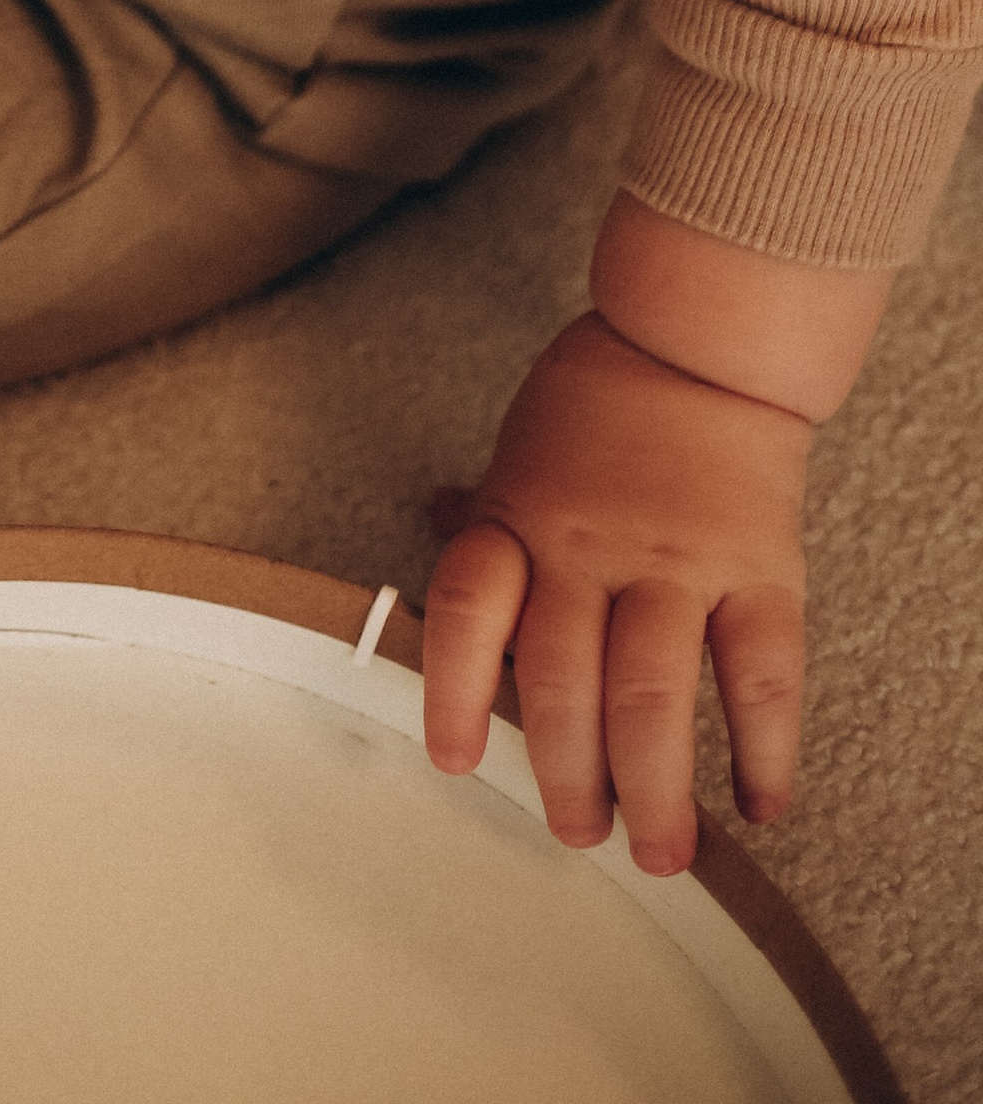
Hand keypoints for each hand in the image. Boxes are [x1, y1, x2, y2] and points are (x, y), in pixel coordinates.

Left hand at [422, 311, 809, 873]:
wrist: (699, 343)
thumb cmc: (596, 405)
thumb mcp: (521, 451)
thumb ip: (488, 510)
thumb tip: (432, 520)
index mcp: (520, 522)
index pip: (469, 611)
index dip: (454, 691)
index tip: (457, 763)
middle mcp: (589, 548)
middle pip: (565, 681)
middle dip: (568, 777)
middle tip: (578, 836)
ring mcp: (677, 561)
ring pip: (654, 695)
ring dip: (655, 790)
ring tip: (660, 852)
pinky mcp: (760, 570)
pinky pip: (761, 675)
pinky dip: (763, 751)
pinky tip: (759, 805)